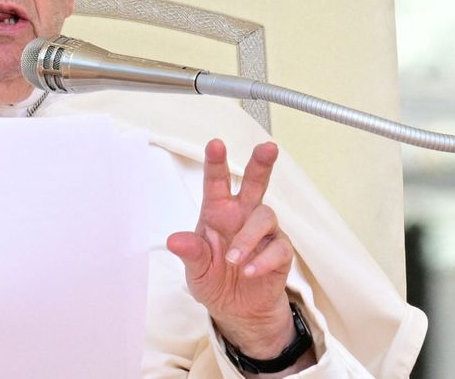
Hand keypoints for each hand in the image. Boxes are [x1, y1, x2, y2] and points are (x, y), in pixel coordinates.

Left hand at [167, 139, 295, 358]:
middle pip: (255, 183)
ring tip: (235, 261)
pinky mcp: (280, 252)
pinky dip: (263, 260)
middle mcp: (242, 215)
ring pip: (265, 216)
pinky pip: (278, 248)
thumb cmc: (214, 278)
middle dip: (261, 164)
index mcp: (217, 212)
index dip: (216, 162)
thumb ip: (190, 253)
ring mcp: (263, 232)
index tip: (215, 144)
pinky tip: (250, 272)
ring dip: (248, 238)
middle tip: (268, 148)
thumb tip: (174, 240)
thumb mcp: (196, 268)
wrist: (237, 310)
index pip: (216, 182)